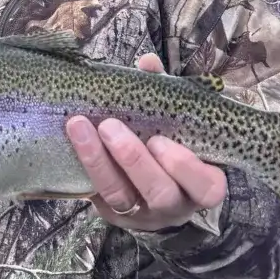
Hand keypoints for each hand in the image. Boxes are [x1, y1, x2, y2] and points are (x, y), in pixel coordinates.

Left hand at [65, 53, 226, 231]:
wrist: (151, 178)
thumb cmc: (173, 140)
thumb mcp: (176, 119)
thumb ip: (166, 92)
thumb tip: (148, 63)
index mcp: (202, 184)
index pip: (207, 187)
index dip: (185, 168)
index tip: (159, 140)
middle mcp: (175, 205)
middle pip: (159, 193)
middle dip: (133, 160)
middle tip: (110, 126)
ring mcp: (143, 214)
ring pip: (121, 196)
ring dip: (97, 161)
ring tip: (79, 126)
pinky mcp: (114, 214)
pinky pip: (97, 196)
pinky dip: (84, 167)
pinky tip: (72, 140)